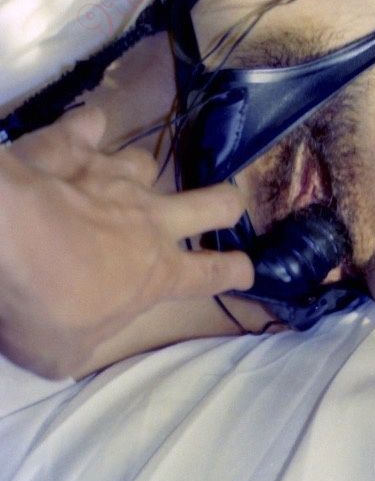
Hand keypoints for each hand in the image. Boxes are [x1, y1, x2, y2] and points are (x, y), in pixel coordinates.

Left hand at [0, 106, 253, 378]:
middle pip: (212, 203)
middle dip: (225, 205)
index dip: (234, 272)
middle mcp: (149, 220)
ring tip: (122, 180)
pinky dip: (88, 129)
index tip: (245, 270)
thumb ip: (84, 344)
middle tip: (224, 206)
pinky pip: (90, 125)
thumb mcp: (63, 354)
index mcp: (157, 274)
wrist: (2, 235)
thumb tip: (82, 341)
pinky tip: (83, 130)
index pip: (212, 274)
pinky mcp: (72, 146)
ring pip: (147, 163)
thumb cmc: (41, 305)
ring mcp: (113, 177)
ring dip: (138, 174)